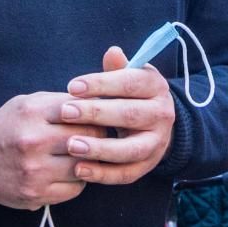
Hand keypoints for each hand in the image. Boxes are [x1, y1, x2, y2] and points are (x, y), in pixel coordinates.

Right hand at [0, 93, 101, 209]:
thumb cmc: (5, 127)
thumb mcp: (27, 103)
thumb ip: (60, 101)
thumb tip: (99, 103)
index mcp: (32, 112)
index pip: (82, 112)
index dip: (97, 116)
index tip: (101, 119)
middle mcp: (32, 141)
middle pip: (87, 139)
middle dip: (99, 139)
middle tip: (101, 139)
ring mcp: (34, 170)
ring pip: (84, 167)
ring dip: (90, 162)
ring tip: (86, 156)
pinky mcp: (34, 193)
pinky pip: (74, 189)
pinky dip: (78, 181)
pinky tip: (70, 172)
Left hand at [56, 46, 177, 186]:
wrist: (156, 123)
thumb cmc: (131, 94)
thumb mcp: (129, 76)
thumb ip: (117, 68)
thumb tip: (112, 52)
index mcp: (155, 87)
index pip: (129, 83)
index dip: (101, 84)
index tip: (72, 86)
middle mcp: (162, 115)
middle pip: (128, 115)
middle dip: (95, 114)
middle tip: (65, 113)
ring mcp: (156, 143)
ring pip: (130, 149)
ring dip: (99, 148)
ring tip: (72, 145)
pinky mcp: (147, 166)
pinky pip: (125, 174)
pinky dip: (103, 174)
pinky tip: (79, 169)